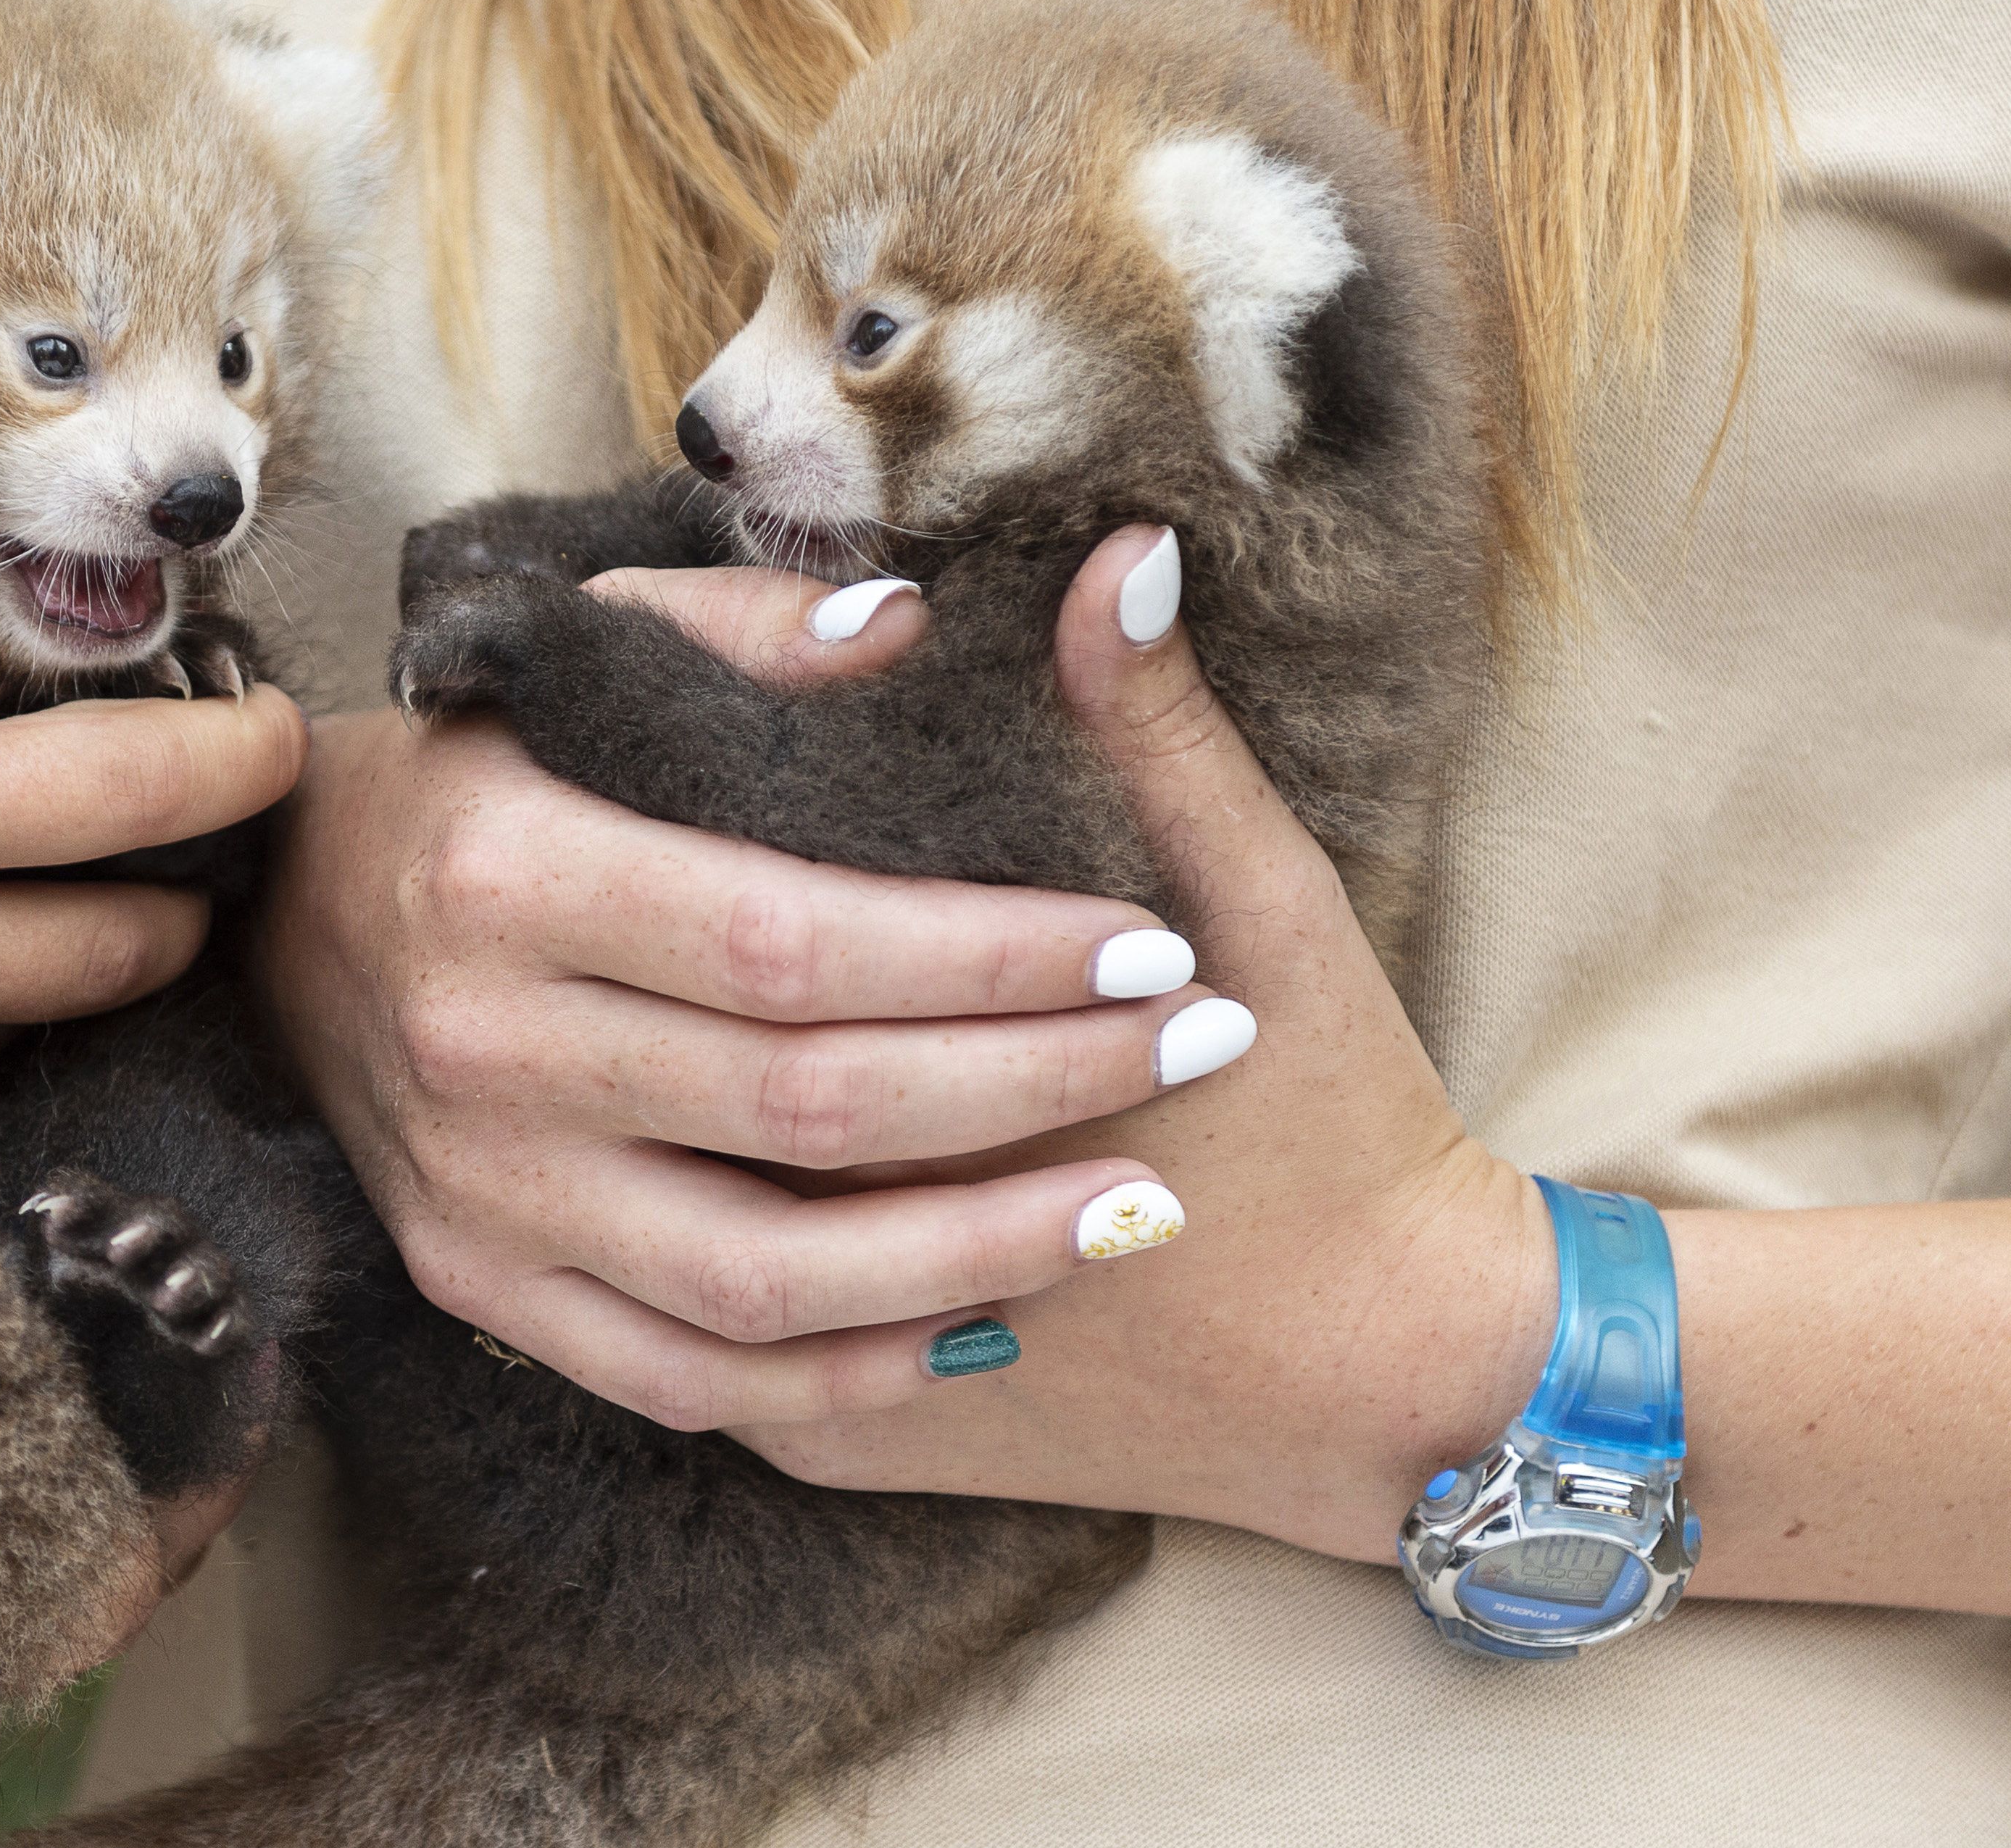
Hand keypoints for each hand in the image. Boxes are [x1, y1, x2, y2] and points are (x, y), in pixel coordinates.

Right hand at [0, 593, 307, 1224]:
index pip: (40, 637)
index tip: (179, 641)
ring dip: (165, 918)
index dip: (127, 640)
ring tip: (175, 891)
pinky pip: (2, 1043)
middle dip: (245, 764)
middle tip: (276, 749)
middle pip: (145, 784)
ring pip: (113, 947)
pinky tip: (7, 980)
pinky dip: (25, 1011)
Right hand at [257, 565, 1251, 1434]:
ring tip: (1135, 1207)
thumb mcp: (572, 650)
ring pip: (763, 1280)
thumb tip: (912, 629)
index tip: (1148, 948)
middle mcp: (483, 1050)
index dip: (990, 958)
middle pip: (808, 1110)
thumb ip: (737, 631)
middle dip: (1033, 1086)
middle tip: (1194, 1055)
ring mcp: (475, 1194)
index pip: (798, 942)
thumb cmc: (474, 767)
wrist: (279, 915)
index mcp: (509, 876)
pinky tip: (978, 1319)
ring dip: (973, 1257)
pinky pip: (684, 1379)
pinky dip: (842, 1368)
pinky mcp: (477, 1286)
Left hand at [721, 528, 1553, 1562]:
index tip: (715, 768)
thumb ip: (1160, 743)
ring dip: (630, 1108)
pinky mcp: (824, 1455)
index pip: (749, 962)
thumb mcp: (1264, 913)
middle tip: (633, 864)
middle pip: (672, 1094)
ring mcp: (818, 1385)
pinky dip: (661, 1233)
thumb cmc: (1335, 1131)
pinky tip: (652, 1136)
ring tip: (623, 992)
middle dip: (647, 976)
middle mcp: (845, 1260)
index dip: (709, 855)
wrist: (1388, 1383)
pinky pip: (678, 1338)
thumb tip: (1118, 556)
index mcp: (935, 1109)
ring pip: (646, 1227)